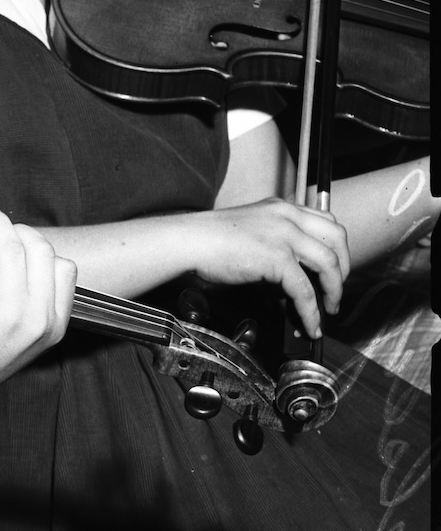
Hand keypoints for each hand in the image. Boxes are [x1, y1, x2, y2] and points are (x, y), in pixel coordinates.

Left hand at [0, 198, 74, 414]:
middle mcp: (38, 321)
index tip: (14, 239)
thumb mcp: (15, 340)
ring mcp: (11, 313)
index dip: (38, 247)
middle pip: (42, 251)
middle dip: (18, 229)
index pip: (64, 270)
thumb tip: (21, 254)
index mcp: (53, 329)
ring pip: (13, 246)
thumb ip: (28, 306)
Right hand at [182, 198, 348, 336]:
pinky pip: (305, 290)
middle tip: (336, 288)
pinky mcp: (277, 258)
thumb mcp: (248, 232)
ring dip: (334, 290)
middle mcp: (287, 217)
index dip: (337, 247)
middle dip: (344, 268)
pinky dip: (311, 310)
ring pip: (329, 264)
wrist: (187, 241)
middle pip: (337, 239)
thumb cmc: (207, 240)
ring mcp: (284, 236)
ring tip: (329, 308)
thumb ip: (273, 244)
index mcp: (281, 208)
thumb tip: (288, 277)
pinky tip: (309, 322)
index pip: (326, 222)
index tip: (333, 267)